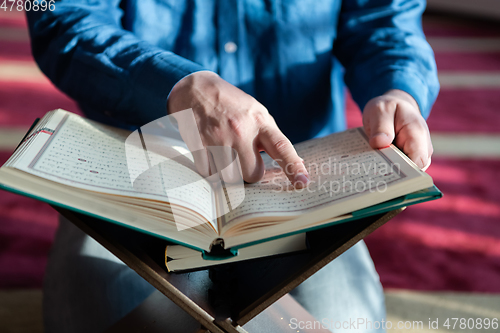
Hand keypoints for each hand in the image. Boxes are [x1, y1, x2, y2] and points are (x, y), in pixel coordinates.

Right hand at [167, 71, 308, 186]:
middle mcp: (241, 130)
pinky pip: (210, 173)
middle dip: (249, 172)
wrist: (196, 89)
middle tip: (243, 158)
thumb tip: (298, 163)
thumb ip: (272, 138)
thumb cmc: (232, 105)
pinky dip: (211, 169)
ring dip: (228, 172)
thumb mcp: (256, 113)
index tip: (303, 182)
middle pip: (252, 174)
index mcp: (260, 122)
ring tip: (225, 154)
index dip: (293, 167)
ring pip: (230, 177)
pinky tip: (210, 152)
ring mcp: (219, 138)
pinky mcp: (200, 144)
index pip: (281, 147)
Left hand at [362, 89, 432, 169]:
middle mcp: (421, 148)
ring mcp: (415, 156)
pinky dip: (385, 171)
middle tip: (369, 177)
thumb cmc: (389, 108)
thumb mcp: (380, 109)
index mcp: (417, 134)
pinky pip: (397, 170)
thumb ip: (381, 125)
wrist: (395, 108)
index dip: (404, 172)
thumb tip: (379, 143)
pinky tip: (370, 171)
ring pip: (404, 173)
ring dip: (387, 174)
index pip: (418, 161)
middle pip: (411, 172)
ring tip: (367, 174)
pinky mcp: (405, 160)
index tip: (384, 173)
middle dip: (392, 175)